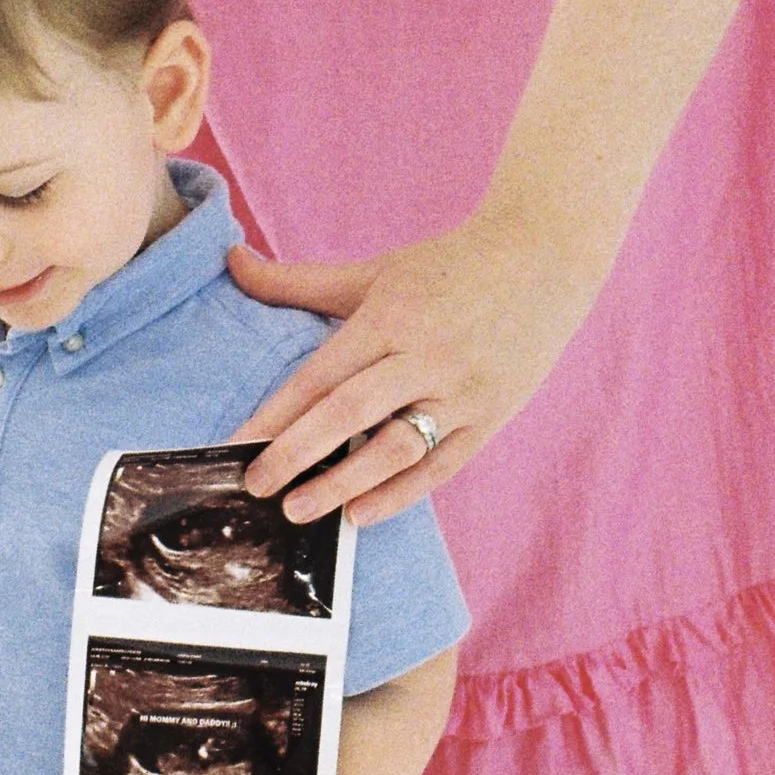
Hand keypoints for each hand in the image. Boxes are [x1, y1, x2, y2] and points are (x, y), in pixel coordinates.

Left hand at [226, 206, 599, 526]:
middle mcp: (425, 355)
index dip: (276, 414)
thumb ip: (298, 280)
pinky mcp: (490, 416)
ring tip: (299, 511)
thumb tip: (230, 261)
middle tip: (257, 489)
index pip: (322, 374)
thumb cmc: (447, 267)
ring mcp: (462, 390)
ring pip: (396, 447)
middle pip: (351, 413)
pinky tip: (360, 515)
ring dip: (344, 483)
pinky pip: (440, 465)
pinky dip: (400, 494)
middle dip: (298, 454)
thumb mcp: (373, 272)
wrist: (544, 259)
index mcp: (390, 317)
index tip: (235, 447)